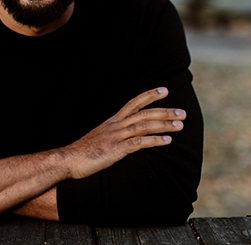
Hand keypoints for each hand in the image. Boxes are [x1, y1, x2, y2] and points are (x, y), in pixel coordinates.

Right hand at [61, 87, 184, 178]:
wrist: (68, 160)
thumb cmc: (83, 152)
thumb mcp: (99, 137)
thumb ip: (113, 133)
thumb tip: (125, 135)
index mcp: (112, 121)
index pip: (133, 102)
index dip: (149, 95)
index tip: (164, 90)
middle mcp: (115, 125)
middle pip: (144, 113)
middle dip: (164, 111)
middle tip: (182, 112)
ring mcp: (116, 136)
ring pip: (144, 125)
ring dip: (164, 124)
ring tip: (180, 124)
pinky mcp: (116, 149)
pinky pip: (139, 143)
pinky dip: (155, 140)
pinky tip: (167, 141)